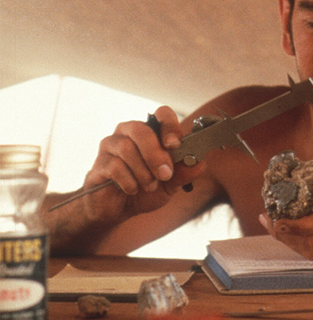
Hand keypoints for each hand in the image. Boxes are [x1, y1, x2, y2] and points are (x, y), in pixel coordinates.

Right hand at [81, 106, 205, 221]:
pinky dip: (129, 181)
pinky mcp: (99, 163)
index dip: (170, 126)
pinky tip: (133, 189)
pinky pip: (114, 166)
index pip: (162, 114)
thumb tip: (201, 163)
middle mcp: (129, 133)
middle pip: (141, 130)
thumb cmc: (145, 191)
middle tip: (165, 174)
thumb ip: (185, 173)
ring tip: (150, 186)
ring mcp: (111, 145)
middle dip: (156, 154)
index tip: (174, 144)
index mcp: (151, 132)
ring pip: (126, 148)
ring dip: (143, 171)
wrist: (118, 210)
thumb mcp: (171, 184)